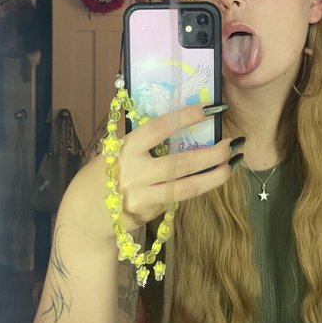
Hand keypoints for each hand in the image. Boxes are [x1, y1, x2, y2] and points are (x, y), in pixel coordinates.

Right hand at [117, 103, 241, 226]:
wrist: (87, 213)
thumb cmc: (107, 172)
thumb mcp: (118, 150)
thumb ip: (145, 141)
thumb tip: (183, 122)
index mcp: (126, 148)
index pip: (160, 128)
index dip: (188, 117)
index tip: (214, 108)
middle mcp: (134, 172)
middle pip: (180, 163)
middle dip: (212, 153)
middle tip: (234, 143)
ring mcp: (142, 196)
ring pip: (186, 187)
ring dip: (214, 176)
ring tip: (234, 164)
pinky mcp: (149, 213)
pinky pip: (178, 199)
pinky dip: (198, 188)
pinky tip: (211, 179)